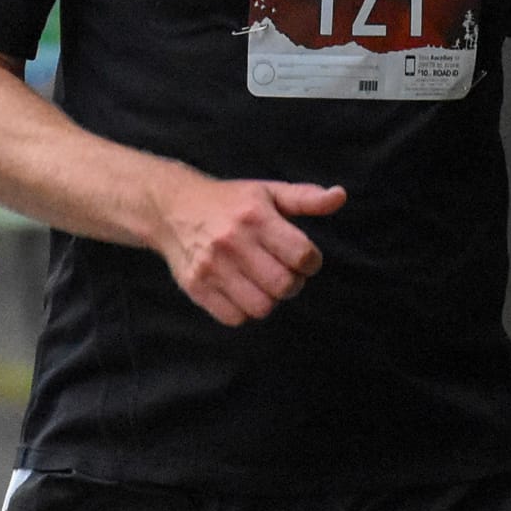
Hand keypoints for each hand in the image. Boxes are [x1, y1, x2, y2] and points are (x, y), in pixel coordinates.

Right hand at [152, 173, 347, 326]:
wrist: (171, 208)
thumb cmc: (230, 202)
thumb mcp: (268, 192)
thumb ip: (306, 198)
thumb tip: (339, 196)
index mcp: (255, 216)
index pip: (302, 255)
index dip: (311, 262)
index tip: (303, 258)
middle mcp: (233, 241)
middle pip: (284, 286)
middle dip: (293, 284)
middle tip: (284, 273)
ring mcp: (212, 266)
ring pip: (261, 307)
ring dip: (269, 299)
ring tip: (262, 282)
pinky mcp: (196, 286)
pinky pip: (235, 318)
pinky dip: (243, 310)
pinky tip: (241, 290)